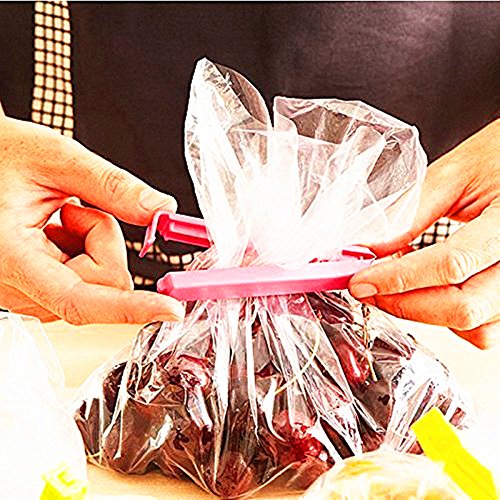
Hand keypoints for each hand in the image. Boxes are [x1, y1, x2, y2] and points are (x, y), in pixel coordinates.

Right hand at [0, 111, 184, 323]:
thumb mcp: (55, 158)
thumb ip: (112, 186)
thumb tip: (158, 209)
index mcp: (11, 257)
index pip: (79, 301)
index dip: (129, 309)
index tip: (169, 309)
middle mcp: (13, 286)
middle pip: (102, 285)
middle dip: (105, 242)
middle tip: (74, 209)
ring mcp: (24, 292)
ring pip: (98, 284)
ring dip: (94, 246)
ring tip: (58, 217)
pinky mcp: (35, 291)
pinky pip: (85, 281)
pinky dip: (85, 252)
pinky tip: (57, 229)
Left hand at [349, 119, 499, 348]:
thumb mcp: (457, 173)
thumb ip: (410, 213)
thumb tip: (367, 247)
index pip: (451, 265)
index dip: (397, 279)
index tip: (360, 280)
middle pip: (462, 309)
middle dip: (403, 303)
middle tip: (369, 289)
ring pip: (474, 328)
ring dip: (424, 313)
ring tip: (397, 285)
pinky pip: (484, 329)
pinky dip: (447, 317)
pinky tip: (428, 292)